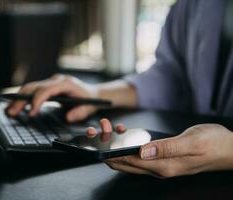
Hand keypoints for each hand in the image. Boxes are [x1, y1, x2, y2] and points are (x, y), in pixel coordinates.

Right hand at [6, 74, 98, 121]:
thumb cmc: (90, 100)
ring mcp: (51, 82)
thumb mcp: (89, 107)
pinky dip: (24, 98)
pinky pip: (33, 91)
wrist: (94, 93)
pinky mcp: (48, 87)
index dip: (37, 100)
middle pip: (34, 87)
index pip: (46, 89)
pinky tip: (16, 107)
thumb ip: (80, 112)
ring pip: (31, 87)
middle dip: (22, 99)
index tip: (31, 112)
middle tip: (12, 112)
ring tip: (9, 111)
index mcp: (65, 83)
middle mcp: (55, 80)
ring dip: (19, 98)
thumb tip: (68, 117)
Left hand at [86, 120, 232, 177]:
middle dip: (108, 149)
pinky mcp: (162, 159)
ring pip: (130, 159)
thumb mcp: (192, 142)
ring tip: (109, 129)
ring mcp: (160, 165)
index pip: (129, 162)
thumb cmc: (213, 143)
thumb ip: (167, 147)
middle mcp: (159, 168)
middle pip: (125, 163)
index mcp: (164, 166)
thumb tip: (143, 151)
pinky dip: (128, 145)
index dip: (111, 152)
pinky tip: (126, 134)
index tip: (99, 141)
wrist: (228, 149)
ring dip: (116, 146)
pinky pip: (139, 155)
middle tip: (98, 132)